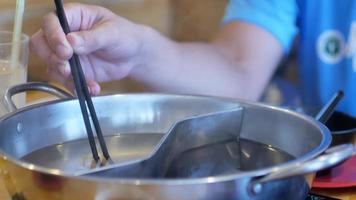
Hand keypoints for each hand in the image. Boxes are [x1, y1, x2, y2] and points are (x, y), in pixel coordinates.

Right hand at [31, 3, 146, 93]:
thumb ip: (92, 38)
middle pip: (40, 44)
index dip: (53, 35)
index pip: (51, 22)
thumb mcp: (112, 33)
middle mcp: (64, 34)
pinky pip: (66, 81)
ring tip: (83, 80)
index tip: (66, 50)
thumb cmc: (125, 36)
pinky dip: (76, 86)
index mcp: (73, 17)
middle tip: (66, 67)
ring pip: (50, 64)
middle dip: (51, 57)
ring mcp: (68, 54)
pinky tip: (93, 87)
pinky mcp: (74, 71)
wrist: (135, 57)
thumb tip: (71, 41)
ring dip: (63, 75)